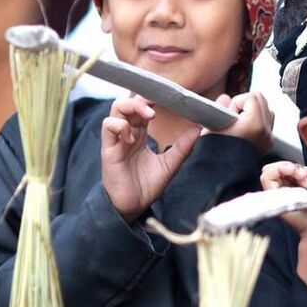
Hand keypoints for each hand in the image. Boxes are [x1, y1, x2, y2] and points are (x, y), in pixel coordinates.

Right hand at [101, 96, 199, 222]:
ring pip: (116, 109)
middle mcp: (127, 134)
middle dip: (143, 99)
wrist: (132, 206)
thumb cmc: (147, 186)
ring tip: (149, 117)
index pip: (143, 108)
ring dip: (133, 107)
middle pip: (128, 103)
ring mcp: (116, 140)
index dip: (153, 101)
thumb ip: (182, 147)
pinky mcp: (108, 149)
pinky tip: (132, 137)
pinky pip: (108, 126)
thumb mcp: (170, 164)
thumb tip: (198, 129)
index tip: (169, 101)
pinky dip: (120, 125)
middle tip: (158, 108)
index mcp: (141, 135)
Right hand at [208, 92, 273, 152]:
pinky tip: (245, 129)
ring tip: (239, 122)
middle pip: (262, 100)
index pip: (251, 97)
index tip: (228, 114)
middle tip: (233, 116)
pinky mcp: (268, 143)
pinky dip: (258, 122)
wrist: (223, 173)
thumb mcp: (212, 126)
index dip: (236, 102)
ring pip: (267, 111)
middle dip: (246, 104)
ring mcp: (269, 138)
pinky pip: (267, 123)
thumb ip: (220, 107)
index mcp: (254, 123)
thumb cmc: (216, 152)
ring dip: (253, 112)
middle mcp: (265, 130)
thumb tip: (225, 97)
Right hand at [261, 161, 306, 306]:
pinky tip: (296, 176)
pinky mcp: (276, 198)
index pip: (290, 170)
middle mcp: (289, 191)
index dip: (299, 167)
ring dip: (286, 167)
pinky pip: (267, 179)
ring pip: (269, 171)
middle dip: (291, 165)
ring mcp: (281, 194)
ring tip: (300, 175)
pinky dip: (279, 171)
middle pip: (278, 169)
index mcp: (301, 189)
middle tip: (304, 174)